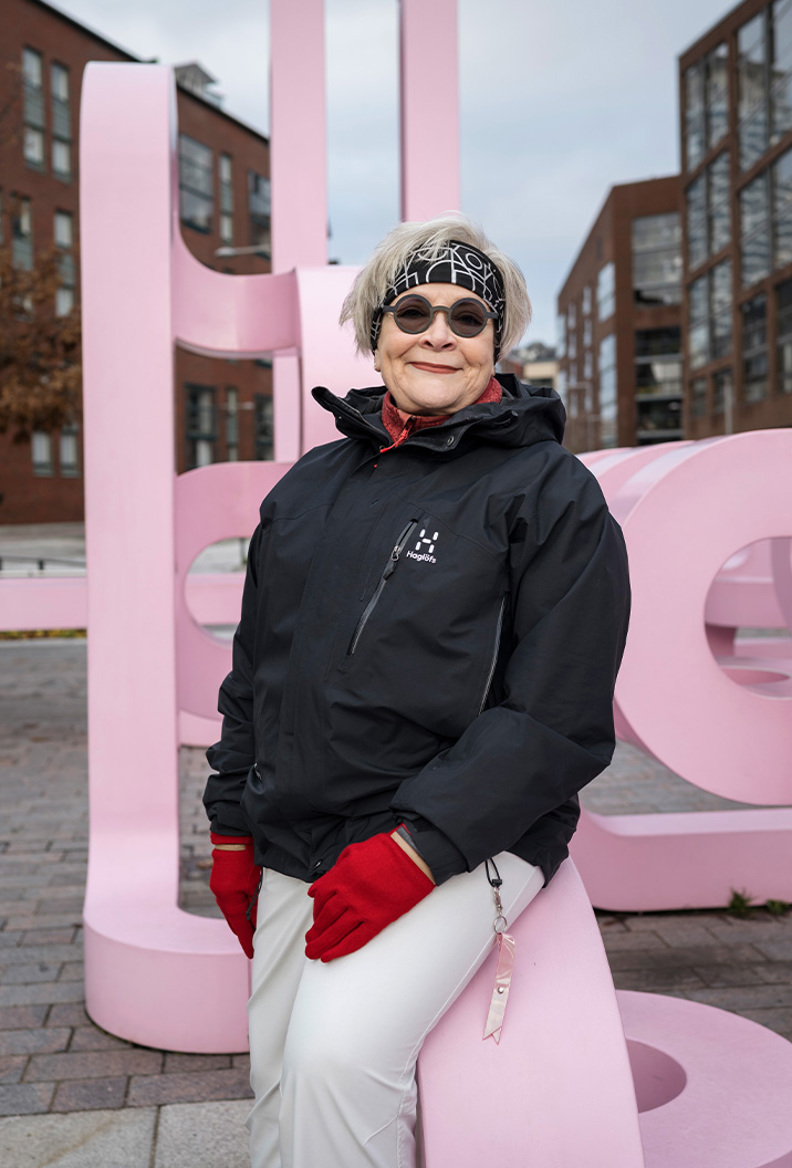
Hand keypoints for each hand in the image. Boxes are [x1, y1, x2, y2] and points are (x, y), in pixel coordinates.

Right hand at [209, 833, 260, 958]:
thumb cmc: (247, 858)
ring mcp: (219, 889)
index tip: (253, 954)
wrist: (235, 835)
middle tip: (254, 945)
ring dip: (242, 920)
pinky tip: (247, 909)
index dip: (247, 942)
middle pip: (234, 922)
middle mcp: (221, 896)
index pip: (240, 928)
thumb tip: (261, 922)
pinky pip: (230, 902)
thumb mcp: (257, 884)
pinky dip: (239, 908)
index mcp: (229, 900)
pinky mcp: (221, 882)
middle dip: (244, 933)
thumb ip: (258, 904)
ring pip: (232, 912)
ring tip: (253, 929)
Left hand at [305, 830, 433, 961]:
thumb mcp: (354, 851)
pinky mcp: (378, 919)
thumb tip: (318, 887)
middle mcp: (348, 894)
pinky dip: (341, 949)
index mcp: (341, 875)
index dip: (315, 910)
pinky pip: (356, 939)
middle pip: (325, 918)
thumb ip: (336, 870)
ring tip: (315, 952)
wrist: (413, 857)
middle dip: (316, 932)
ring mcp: (362, 908)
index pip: (320, 897)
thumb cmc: (387, 851)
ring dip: (323, 943)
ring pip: (336, 931)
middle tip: (310, 940)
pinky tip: (331, 955)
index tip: (315, 918)